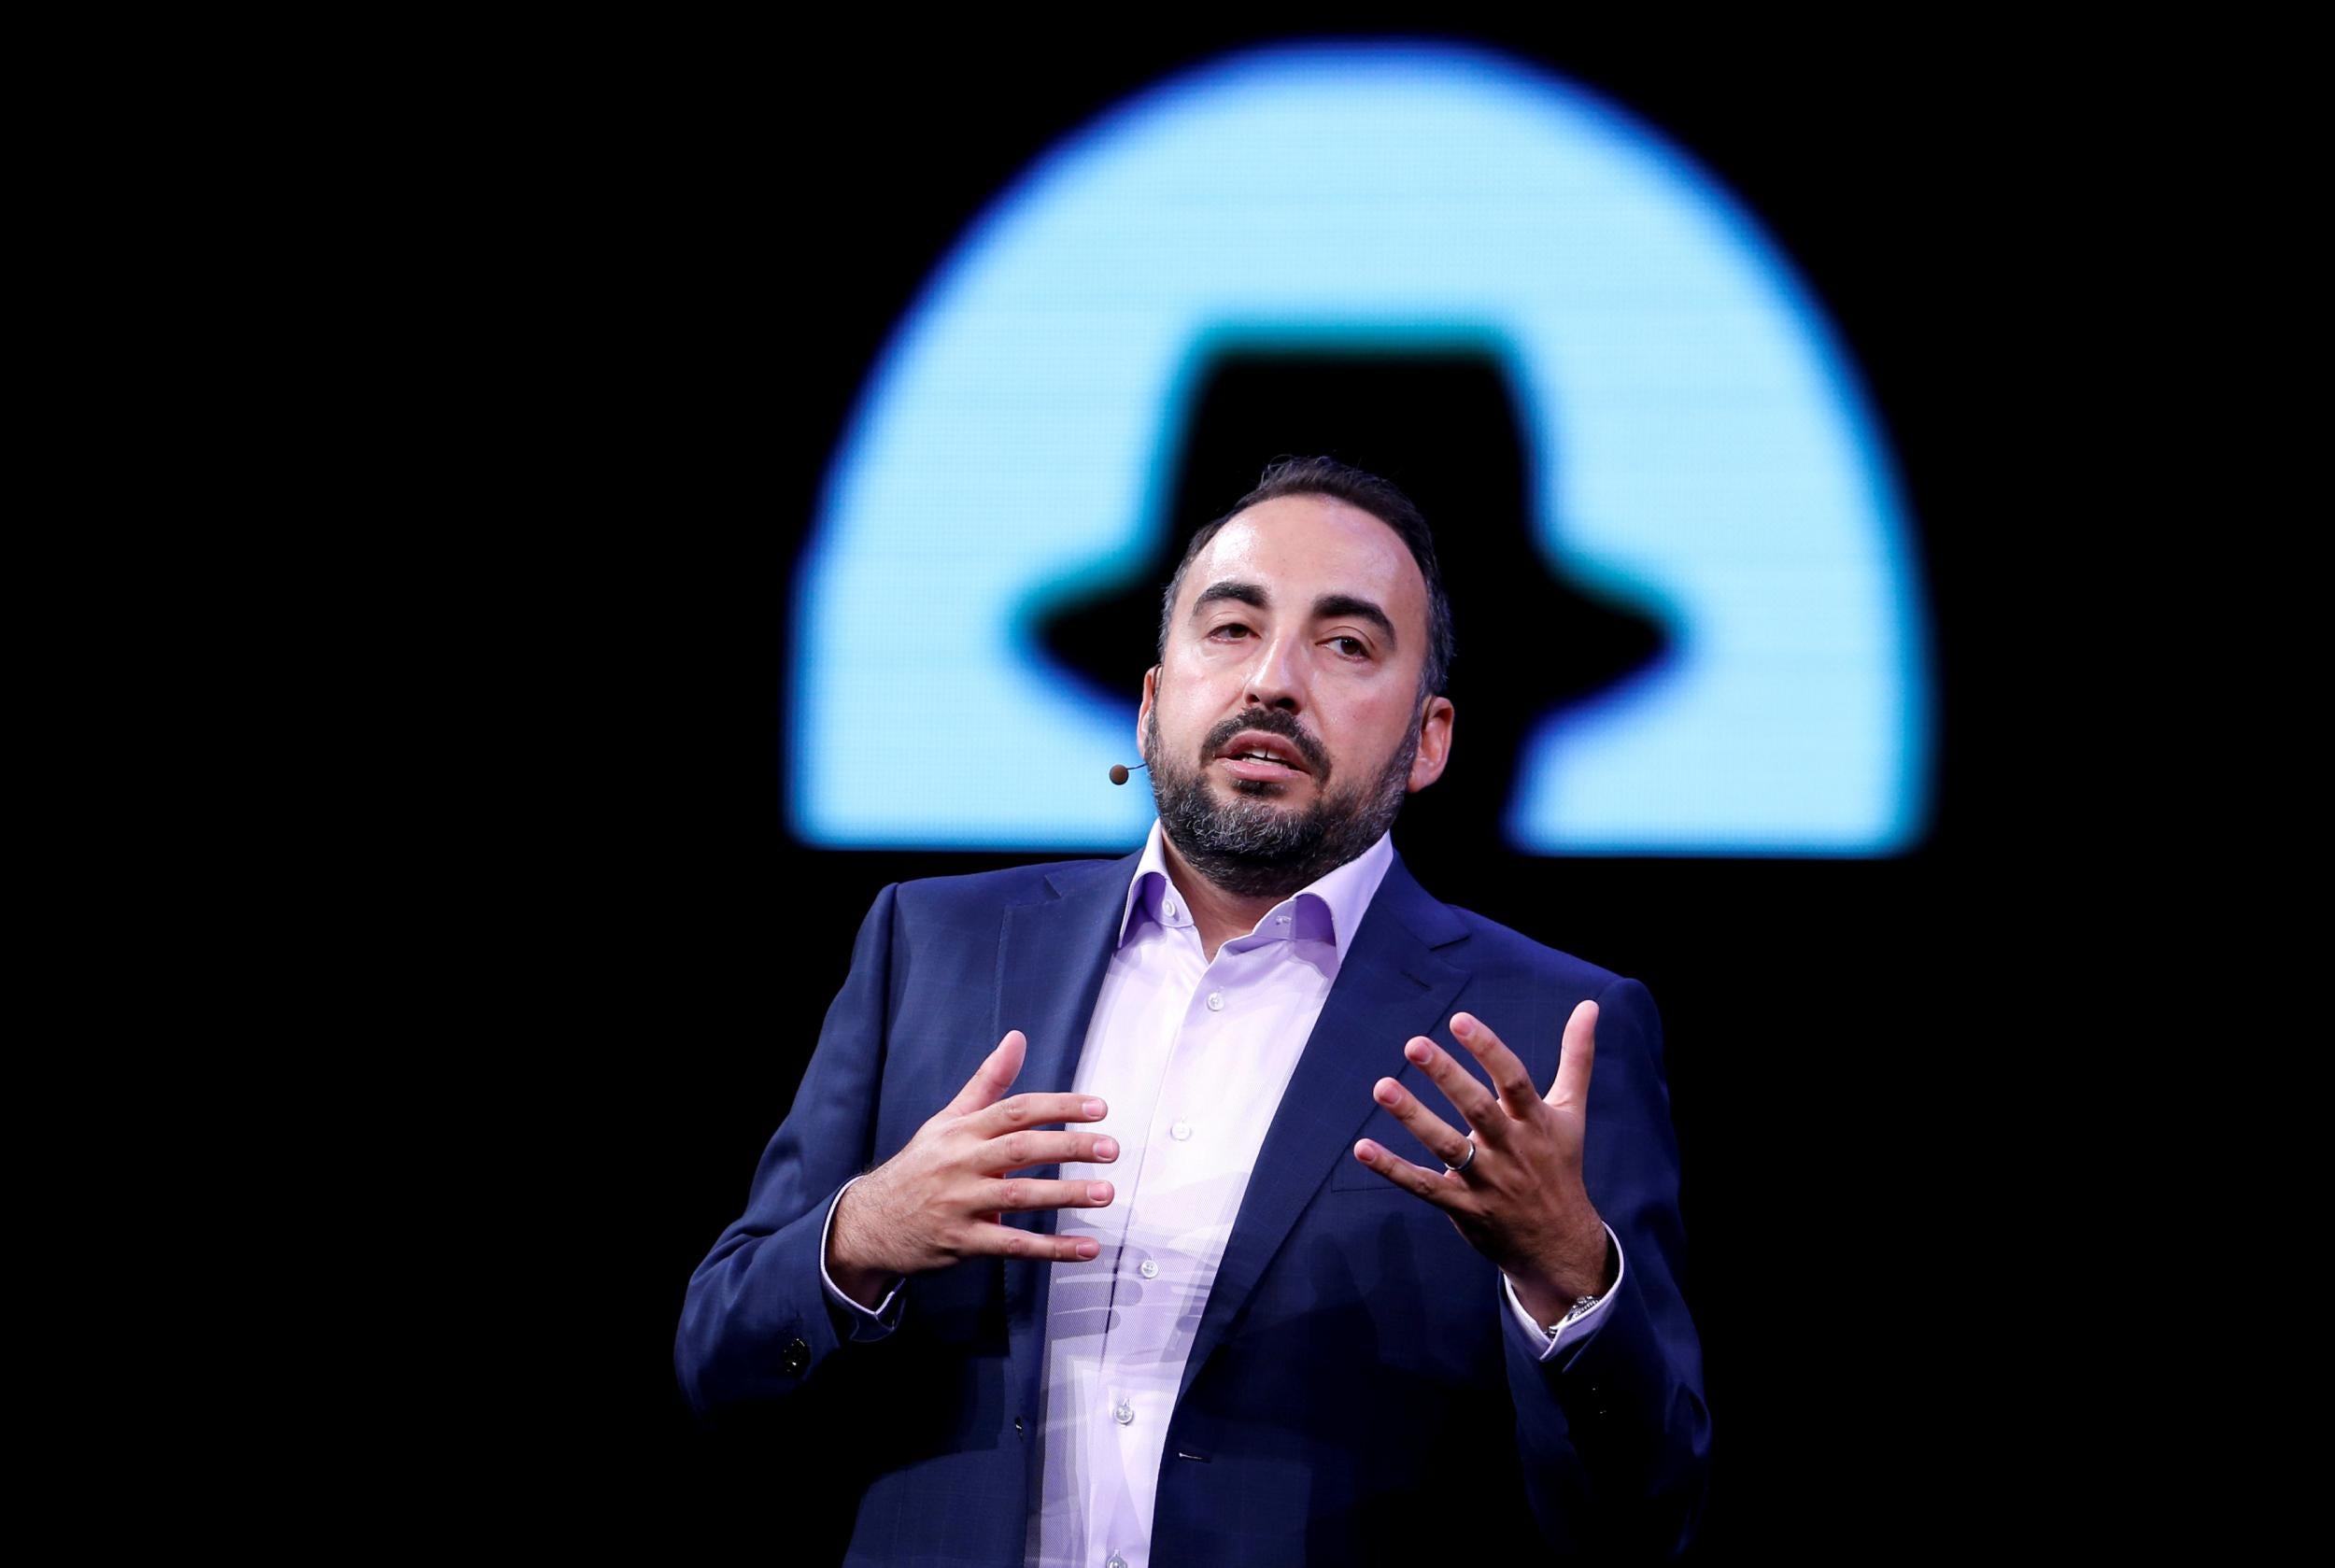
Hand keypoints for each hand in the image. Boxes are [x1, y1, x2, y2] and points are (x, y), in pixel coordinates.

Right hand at [827, 1029, 1118, 1306]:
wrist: (869, 1223)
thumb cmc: (919, 1167)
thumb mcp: (947, 1120)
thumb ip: (988, 1083)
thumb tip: (1017, 1038)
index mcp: (962, 1131)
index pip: (1016, 1111)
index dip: (1059, 1107)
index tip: (1098, 1108)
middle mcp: (961, 1164)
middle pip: (1021, 1150)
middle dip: (1069, 1147)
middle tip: (1110, 1148)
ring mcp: (961, 1204)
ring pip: (1019, 1197)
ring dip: (1065, 1195)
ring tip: (1105, 1192)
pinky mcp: (963, 1242)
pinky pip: (1013, 1246)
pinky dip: (1051, 1248)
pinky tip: (1085, 1247)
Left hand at [1351, 1002, 1614, 1325]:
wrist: (1560, 1243)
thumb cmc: (1560, 1165)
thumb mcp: (1571, 1110)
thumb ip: (1576, 1057)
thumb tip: (1589, 1006)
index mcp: (1536, 1121)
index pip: (1513, 1079)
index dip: (1488, 1049)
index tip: (1459, 1020)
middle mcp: (1511, 1149)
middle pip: (1478, 1109)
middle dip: (1447, 1076)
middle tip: (1414, 1045)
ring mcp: (1486, 1180)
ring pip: (1447, 1146)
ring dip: (1414, 1117)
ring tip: (1382, 1087)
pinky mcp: (1464, 1207)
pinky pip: (1424, 1186)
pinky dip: (1393, 1169)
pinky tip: (1363, 1148)